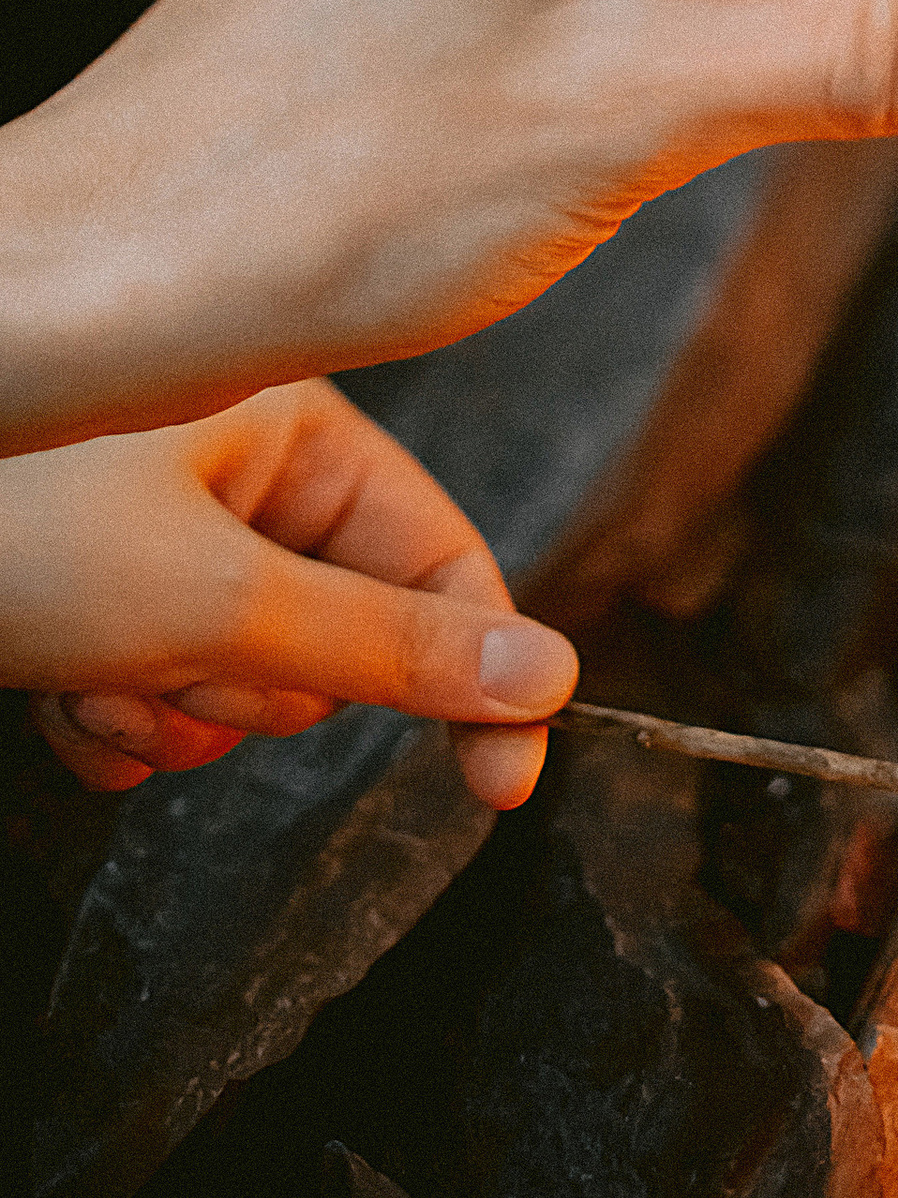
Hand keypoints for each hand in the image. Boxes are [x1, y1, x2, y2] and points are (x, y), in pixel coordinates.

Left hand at [4, 383, 578, 808]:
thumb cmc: (0, 528)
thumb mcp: (212, 604)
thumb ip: (387, 650)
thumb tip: (543, 677)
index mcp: (284, 414)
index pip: (437, 555)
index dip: (474, 674)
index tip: (496, 783)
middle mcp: (227, 455)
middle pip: (334, 632)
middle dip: (255, 688)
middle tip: (179, 669)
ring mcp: (153, 520)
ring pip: (240, 676)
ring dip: (177, 711)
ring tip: (96, 680)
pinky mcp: (86, 581)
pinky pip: (160, 685)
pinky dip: (119, 716)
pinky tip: (61, 702)